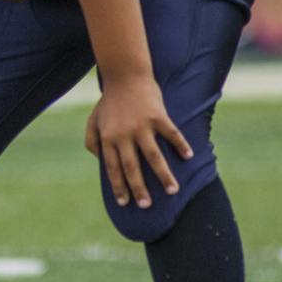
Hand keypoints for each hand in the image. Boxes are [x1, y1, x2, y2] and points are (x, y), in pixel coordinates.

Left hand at [85, 71, 189, 209]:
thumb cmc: (109, 101)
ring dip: (164, 176)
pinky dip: (181, 146)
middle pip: (132, 168)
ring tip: (173, 191)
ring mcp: (141, 126)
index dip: (118, 186)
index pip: (112, 168)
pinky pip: (172, 135)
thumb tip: (100, 162)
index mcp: (107, 138)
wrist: (124, 75)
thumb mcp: (93, 121)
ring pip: (154, 157)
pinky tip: (189, 157)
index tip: (125, 203)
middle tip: (147, 206)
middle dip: (139, 189)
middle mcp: (123, 135)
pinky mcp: (158, 116)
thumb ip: (92, 142)